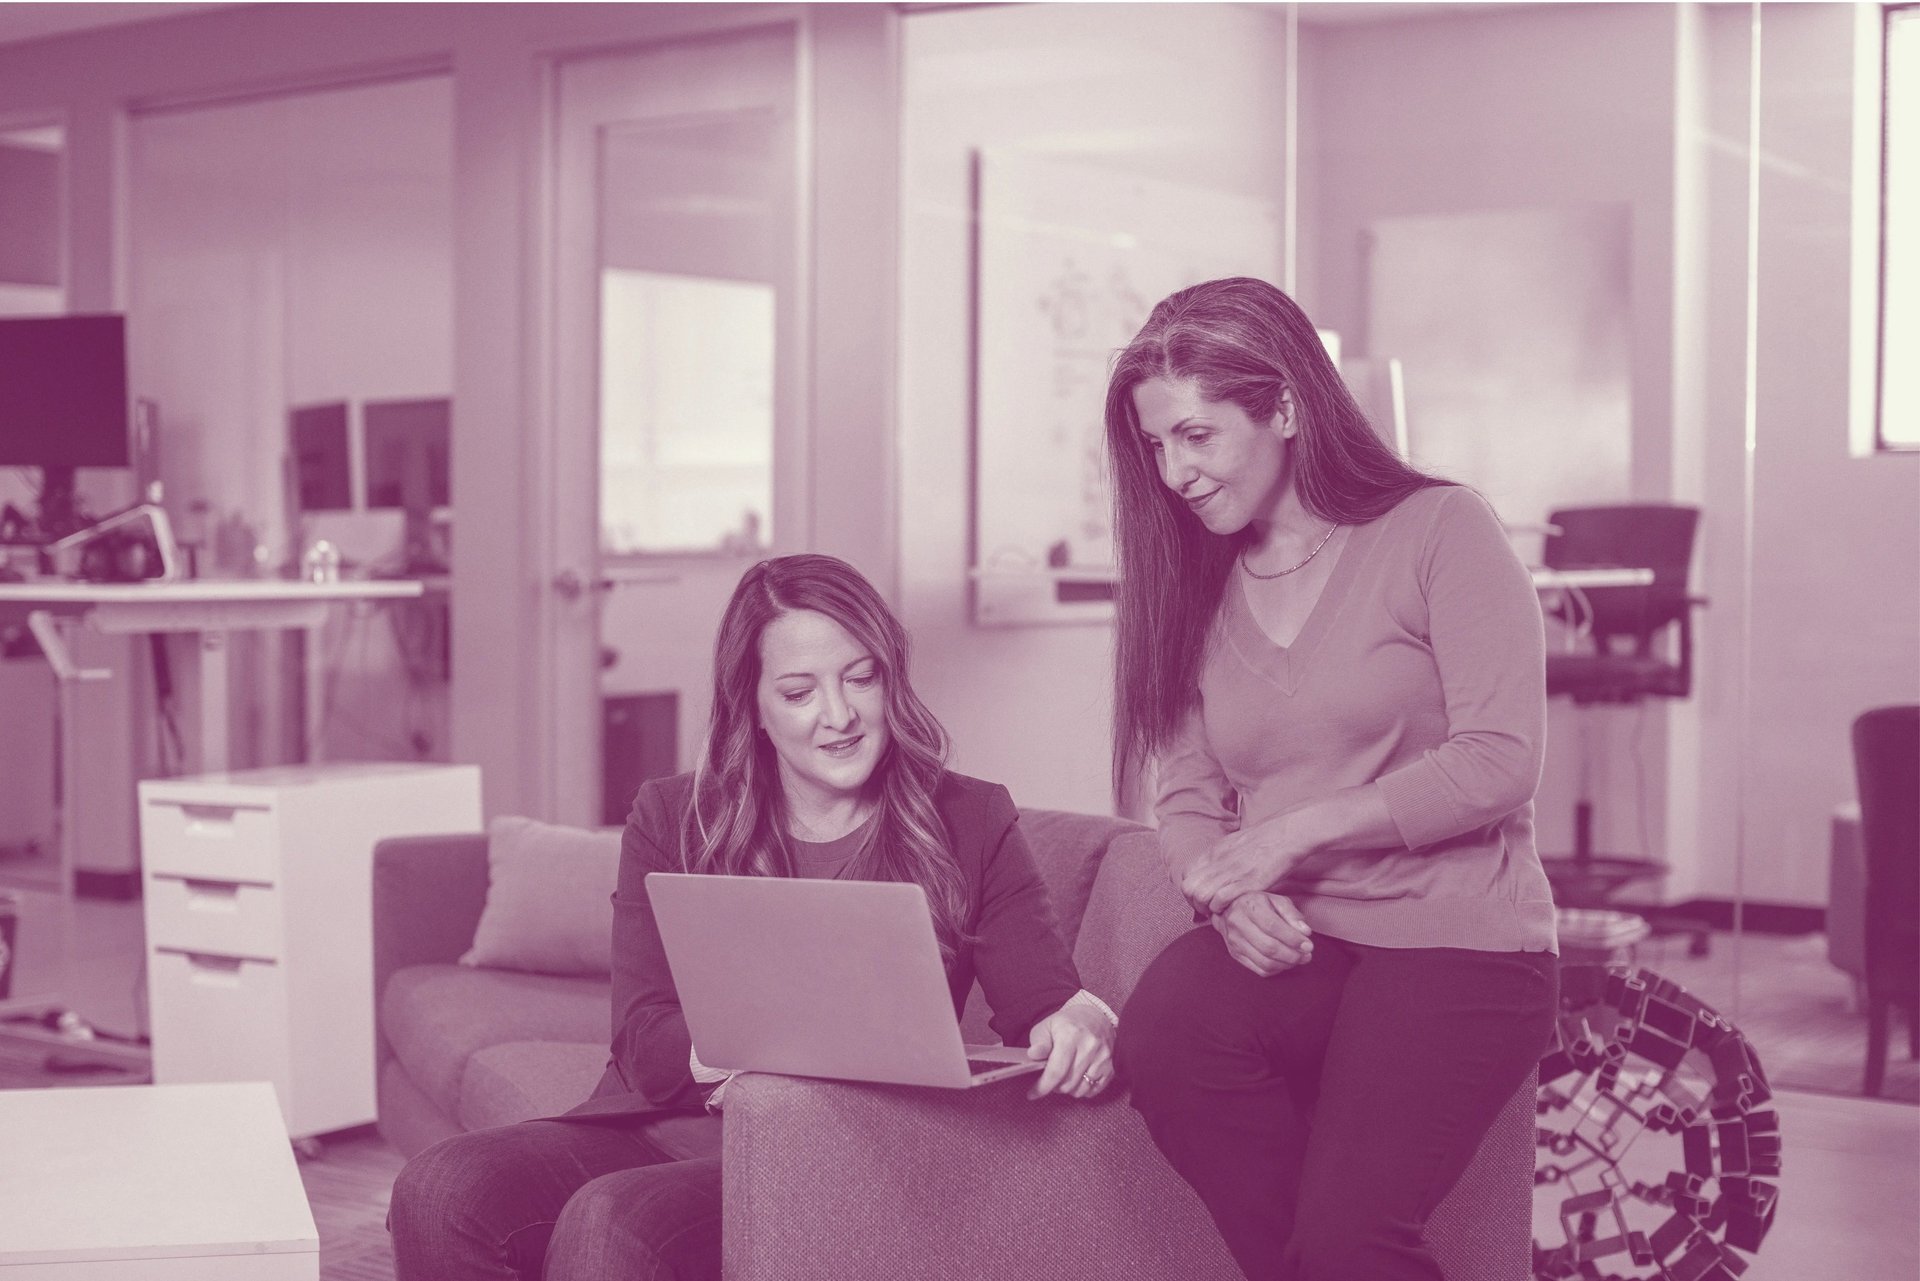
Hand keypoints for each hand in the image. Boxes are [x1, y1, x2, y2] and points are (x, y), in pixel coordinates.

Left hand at [1025, 1001, 1115, 1099]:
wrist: (1095, 1017)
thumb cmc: (1066, 1024)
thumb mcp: (1047, 1027)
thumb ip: (1039, 1043)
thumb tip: (1033, 1055)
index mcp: (1070, 1035)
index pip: (1056, 1071)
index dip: (1043, 1086)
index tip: (1032, 1094)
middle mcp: (1089, 1047)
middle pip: (1067, 1084)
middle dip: (1054, 1086)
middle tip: (1050, 1079)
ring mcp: (1103, 1058)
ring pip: (1080, 1090)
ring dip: (1068, 1089)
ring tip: (1064, 1076)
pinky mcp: (1111, 1066)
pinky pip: (1094, 1090)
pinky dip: (1083, 1089)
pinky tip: (1077, 1078)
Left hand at [1180, 819, 1307, 915]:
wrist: (1288, 832)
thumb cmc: (1267, 838)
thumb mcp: (1236, 843)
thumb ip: (1222, 856)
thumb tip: (1214, 868)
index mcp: (1214, 851)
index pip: (1186, 874)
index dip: (1192, 890)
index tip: (1203, 898)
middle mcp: (1218, 861)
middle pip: (1188, 888)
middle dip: (1195, 903)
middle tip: (1209, 909)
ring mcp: (1231, 872)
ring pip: (1200, 896)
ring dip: (1208, 908)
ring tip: (1221, 911)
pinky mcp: (1246, 882)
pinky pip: (1220, 900)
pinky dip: (1222, 909)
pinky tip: (1233, 908)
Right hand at [1211, 893, 1312, 976]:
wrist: (1230, 909)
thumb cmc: (1259, 904)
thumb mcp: (1277, 900)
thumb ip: (1292, 914)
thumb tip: (1305, 932)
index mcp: (1250, 906)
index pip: (1272, 926)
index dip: (1293, 939)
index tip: (1308, 945)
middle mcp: (1238, 923)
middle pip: (1268, 947)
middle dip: (1292, 955)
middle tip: (1307, 955)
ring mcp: (1234, 941)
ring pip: (1265, 962)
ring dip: (1286, 964)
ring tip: (1299, 959)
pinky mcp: (1235, 954)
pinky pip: (1260, 970)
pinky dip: (1277, 969)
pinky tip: (1285, 962)